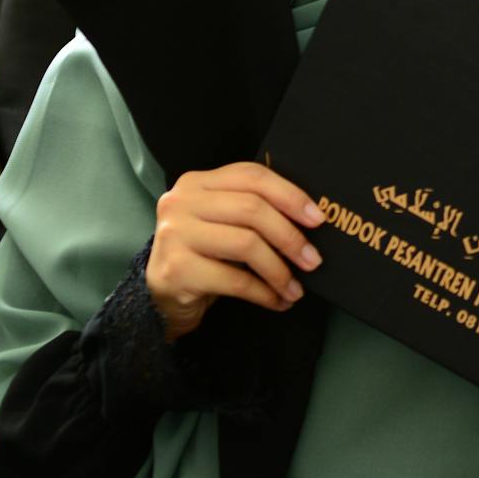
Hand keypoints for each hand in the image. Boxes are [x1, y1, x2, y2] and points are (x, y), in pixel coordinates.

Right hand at [146, 161, 324, 340]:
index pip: (253, 176)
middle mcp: (180, 202)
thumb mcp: (224, 223)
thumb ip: (253, 209)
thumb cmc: (204, 255)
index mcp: (197, 182)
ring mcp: (174, 235)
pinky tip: (277, 301)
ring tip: (296, 288)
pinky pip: (235, 280)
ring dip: (280, 270)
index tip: (318, 219)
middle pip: (252, 209)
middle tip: (313, 260)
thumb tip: (311, 218)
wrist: (160, 297)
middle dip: (290, 236)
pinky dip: (264, 292)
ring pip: (246, 245)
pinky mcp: (175, 270)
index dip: (290, 195)